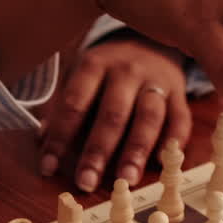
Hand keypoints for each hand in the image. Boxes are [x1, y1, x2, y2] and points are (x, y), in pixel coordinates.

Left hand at [39, 33, 190, 190]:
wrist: (151, 41)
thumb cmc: (108, 69)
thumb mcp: (81, 75)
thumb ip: (64, 108)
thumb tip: (42, 140)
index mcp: (95, 65)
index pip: (75, 104)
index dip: (60, 138)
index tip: (48, 168)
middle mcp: (127, 71)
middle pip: (112, 114)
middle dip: (98, 151)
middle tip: (86, 182)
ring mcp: (157, 81)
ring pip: (148, 118)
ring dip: (137, 151)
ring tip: (127, 179)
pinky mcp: (180, 94)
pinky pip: (180, 120)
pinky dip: (172, 143)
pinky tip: (161, 163)